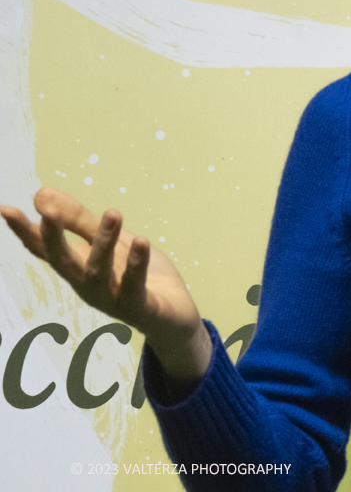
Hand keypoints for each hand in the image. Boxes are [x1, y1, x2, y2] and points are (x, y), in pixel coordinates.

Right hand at [1, 188, 211, 380]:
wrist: (173, 318)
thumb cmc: (136, 277)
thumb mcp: (110, 242)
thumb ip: (78, 221)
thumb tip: (40, 193)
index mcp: (78, 267)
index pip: (45, 248)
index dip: (25, 230)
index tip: (5, 208)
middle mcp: (88, 285)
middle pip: (64, 261)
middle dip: (54, 238)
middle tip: (47, 211)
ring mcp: (111, 298)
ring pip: (99, 272)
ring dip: (104, 242)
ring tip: (113, 212)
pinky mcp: (139, 307)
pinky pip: (134, 286)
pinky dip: (137, 264)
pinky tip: (141, 241)